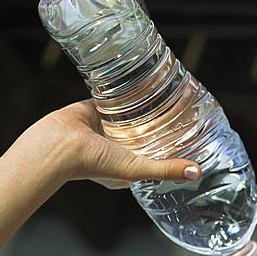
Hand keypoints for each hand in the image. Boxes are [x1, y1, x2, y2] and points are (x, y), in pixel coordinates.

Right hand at [34, 98, 200, 189]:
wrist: (59, 144)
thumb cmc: (94, 163)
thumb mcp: (136, 169)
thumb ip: (165, 170)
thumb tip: (198, 173)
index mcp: (129, 166)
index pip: (157, 154)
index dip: (172, 146)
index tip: (190, 133)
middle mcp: (118, 148)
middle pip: (146, 133)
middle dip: (161, 124)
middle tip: (183, 108)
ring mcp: (106, 128)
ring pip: (132, 115)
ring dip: (145, 106)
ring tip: (166, 91)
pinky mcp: (96, 110)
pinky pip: (115, 99)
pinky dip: (125, 92)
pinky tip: (139, 82)